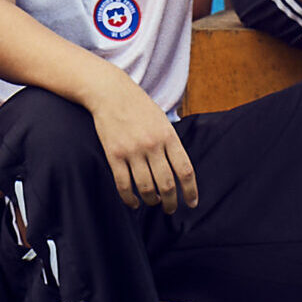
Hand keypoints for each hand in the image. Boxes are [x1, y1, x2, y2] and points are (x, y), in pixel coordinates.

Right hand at [86, 74, 195, 211]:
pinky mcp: (114, 154)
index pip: (185, 170)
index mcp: (168, 136)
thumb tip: (180, 170)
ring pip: (146, 187)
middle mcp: (152, 145)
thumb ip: (171, 143)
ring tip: (153, 202)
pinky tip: (133, 202)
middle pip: (167, 184)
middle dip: (171, 202)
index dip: (191, 191)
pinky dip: (129, 198)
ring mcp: (132, 150)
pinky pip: (123, 184)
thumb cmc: (138, 106)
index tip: (192, 203)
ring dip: (151, 200)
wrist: (110, 92)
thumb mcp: (162, 120)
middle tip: (170, 209)